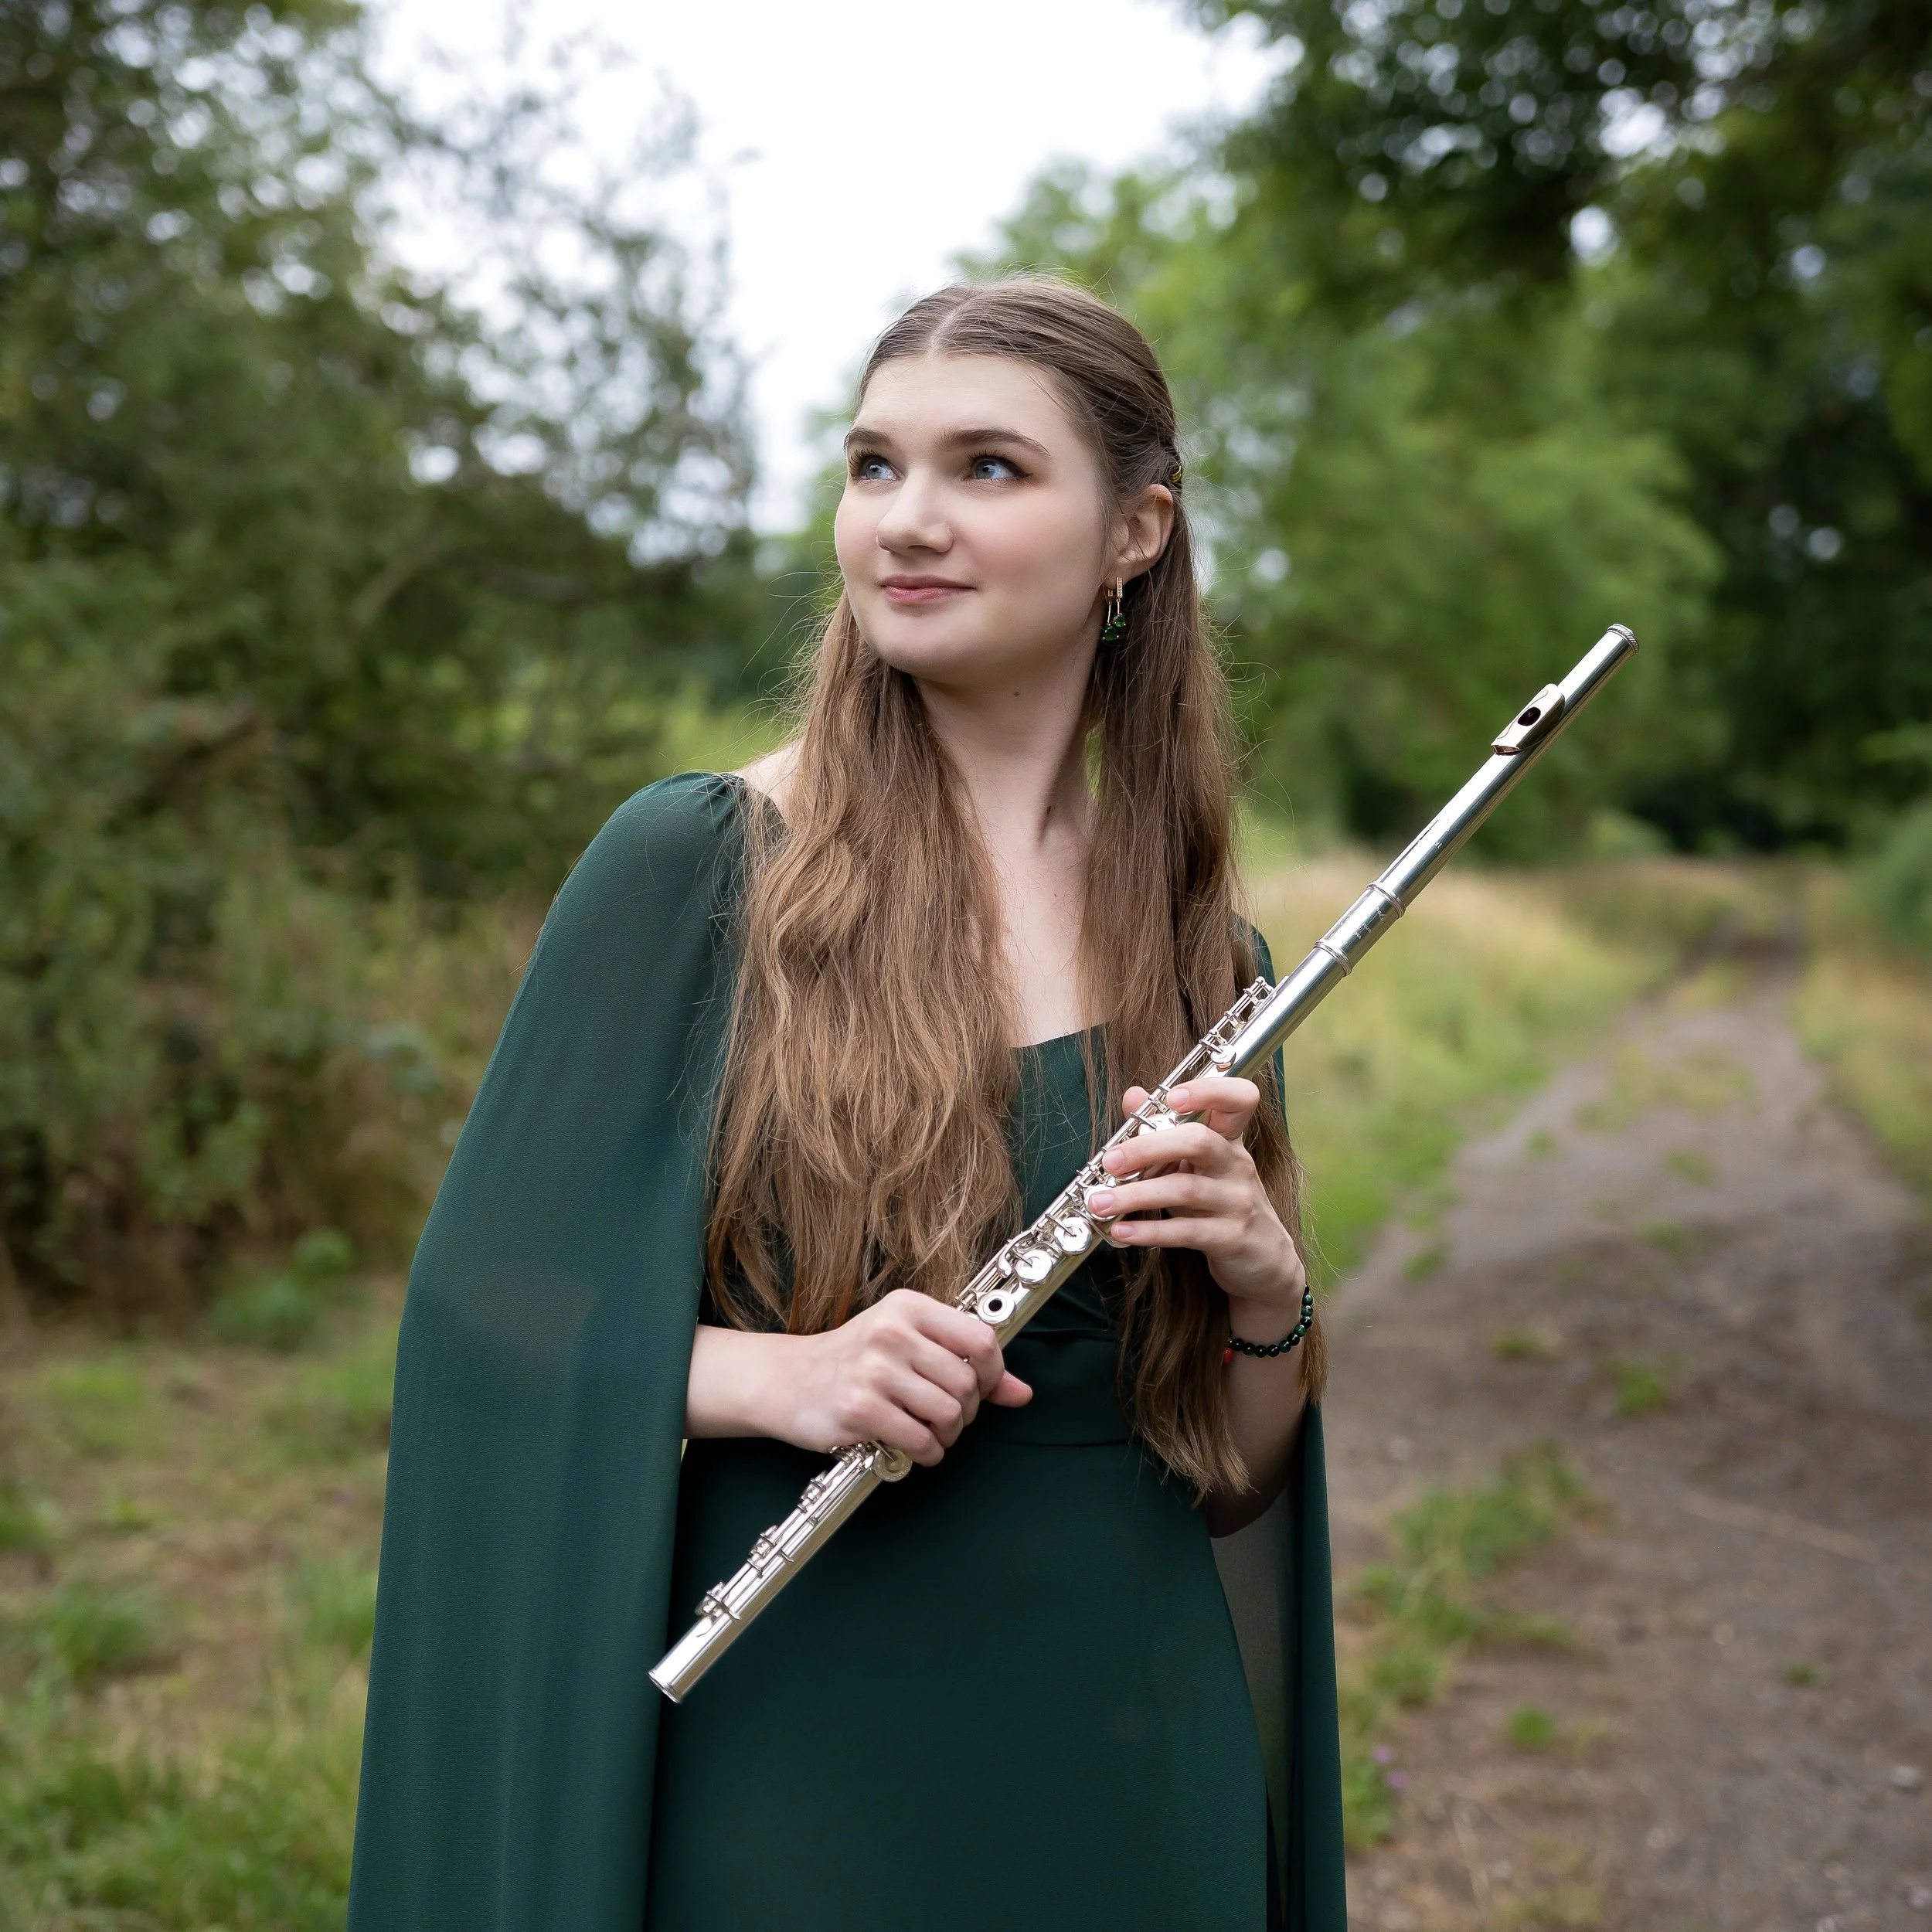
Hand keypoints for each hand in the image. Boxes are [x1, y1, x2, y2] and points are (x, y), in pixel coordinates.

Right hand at [783, 1288, 1031, 1466]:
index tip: (980, 1389)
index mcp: (909, 1308)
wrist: (787, 1379)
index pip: (981, 1340)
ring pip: (949, 1415)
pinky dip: (927, 1453)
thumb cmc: (854, 1360)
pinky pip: (920, 1441)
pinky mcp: (860, 1409)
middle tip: (947, 1418)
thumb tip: (1022, 1393)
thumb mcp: (908, 1343)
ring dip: (947, 1436)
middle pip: (966, 1385)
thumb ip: (965, 1364)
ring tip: (930, 1433)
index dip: (992, 1374)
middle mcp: (892, 1333)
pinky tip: (914, 1448)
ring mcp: (874, 1371)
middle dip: (967, 1413)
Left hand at [1084, 1076, 1306, 1332]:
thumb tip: (1132, 1095)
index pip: (1238, 1098)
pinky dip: (1149, 1231)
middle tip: (1110, 1162)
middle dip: (1147, 1148)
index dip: (1208, 1090)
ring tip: (1100, 1203)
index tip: (1171, 1097)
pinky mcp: (1230, 1238)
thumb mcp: (1196, 1163)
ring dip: (1136, 1195)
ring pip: (1186, 1189)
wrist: (1263, 1259)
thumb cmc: (1220, 1201)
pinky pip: (1186, 1231)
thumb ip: (1164, 1128)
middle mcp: (1236, 1165)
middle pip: (1198, 1141)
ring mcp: (1237, 1202)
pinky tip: (1121, 1230)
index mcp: (1229, 1139)